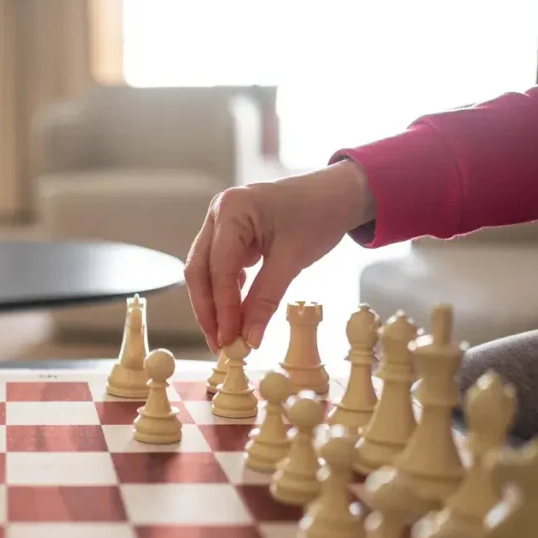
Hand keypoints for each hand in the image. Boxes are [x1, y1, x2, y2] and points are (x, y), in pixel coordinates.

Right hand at [184, 160, 375, 352]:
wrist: (337, 193)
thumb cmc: (319, 214)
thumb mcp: (293, 260)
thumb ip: (265, 299)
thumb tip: (248, 338)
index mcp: (232, 209)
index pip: (218, 269)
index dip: (221, 309)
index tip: (228, 340)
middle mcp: (218, 213)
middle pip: (200, 271)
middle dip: (208, 310)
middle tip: (219, 344)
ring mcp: (221, 223)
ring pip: (205, 272)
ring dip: (214, 304)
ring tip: (226, 335)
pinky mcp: (230, 234)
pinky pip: (219, 267)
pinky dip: (225, 292)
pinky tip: (235, 313)